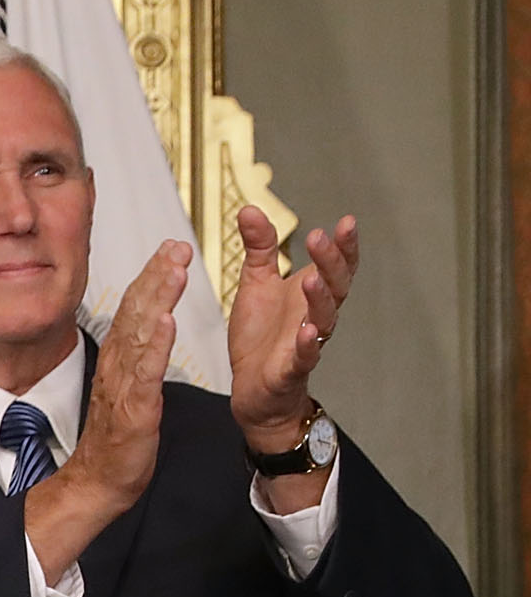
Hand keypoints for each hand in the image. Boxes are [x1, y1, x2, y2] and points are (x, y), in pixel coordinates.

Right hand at [25, 240, 186, 583]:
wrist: (97, 485)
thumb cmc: (115, 446)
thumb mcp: (127, 394)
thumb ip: (135, 363)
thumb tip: (145, 335)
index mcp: (118, 364)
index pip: (135, 312)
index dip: (152, 278)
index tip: (169, 249)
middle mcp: (117, 369)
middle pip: (137, 314)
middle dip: (158, 276)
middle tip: (177, 245)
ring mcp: (124, 388)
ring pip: (141, 335)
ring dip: (158, 299)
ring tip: (175, 268)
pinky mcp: (134, 410)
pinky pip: (145, 373)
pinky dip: (155, 345)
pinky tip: (165, 320)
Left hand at [229, 208, 358, 442]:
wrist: (252, 387)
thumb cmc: (261, 335)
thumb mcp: (256, 284)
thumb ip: (259, 249)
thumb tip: (251, 210)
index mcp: (311, 292)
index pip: (337, 264)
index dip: (344, 245)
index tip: (346, 221)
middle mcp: (316, 314)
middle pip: (336, 285)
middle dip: (331, 261)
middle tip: (320, 238)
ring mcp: (307, 342)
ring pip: (325, 317)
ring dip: (320, 297)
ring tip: (312, 278)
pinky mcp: (292, 368)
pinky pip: (305, 356)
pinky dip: (307, 344)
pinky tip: (307, 331)